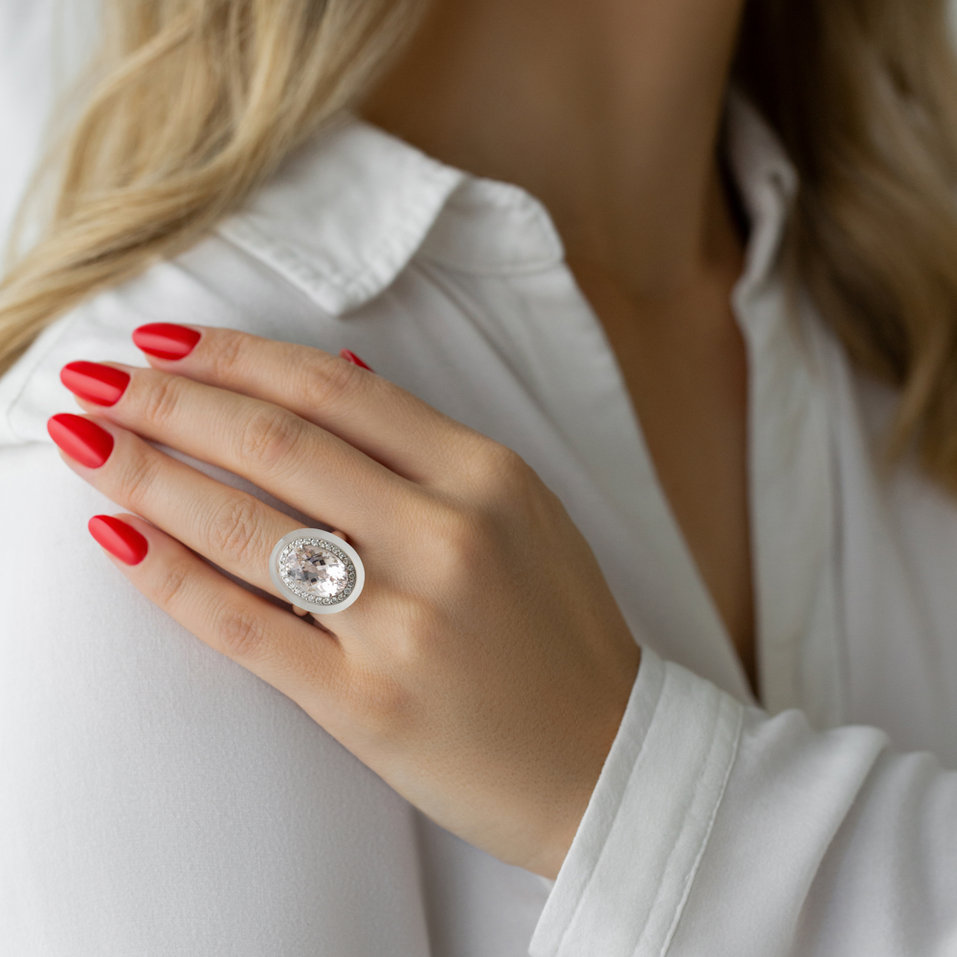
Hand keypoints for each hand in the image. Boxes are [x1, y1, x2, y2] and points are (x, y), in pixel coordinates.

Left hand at [49, 323, 640, 878]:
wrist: (606, 756)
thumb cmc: (561, 631)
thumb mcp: (524, 511)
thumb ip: (428, 445)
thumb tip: (336, 367)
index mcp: (487, 475)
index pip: (334, 389)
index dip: (235, 355)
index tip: (164, 342)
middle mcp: (447, 535)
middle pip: (277, 441)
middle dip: (169, 400)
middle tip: (95, 378)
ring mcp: (405, 621)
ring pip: (246, 526)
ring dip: (147, 474)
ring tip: (85, 440)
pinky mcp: (367, 703)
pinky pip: (243, 627)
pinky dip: (168, 578)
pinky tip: (117, 537)